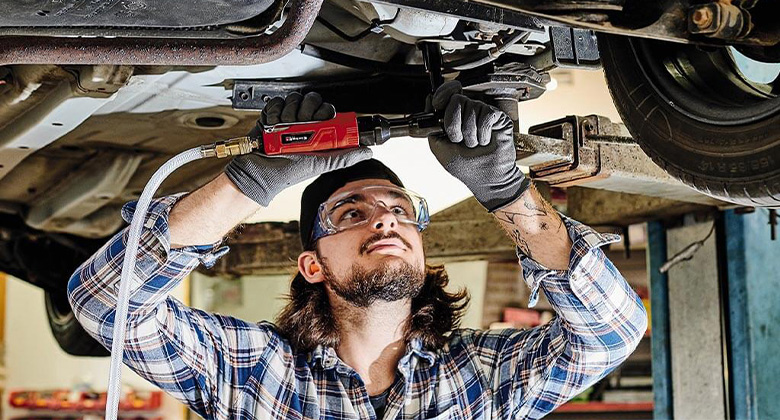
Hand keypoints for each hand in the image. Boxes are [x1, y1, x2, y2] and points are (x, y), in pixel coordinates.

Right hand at [225, 92, 371, 205]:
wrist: (259, 172)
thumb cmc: (289, 171)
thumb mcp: (321, 164)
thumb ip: (343, 157)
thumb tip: (367, 152)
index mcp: (317, 132)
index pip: (327, 110)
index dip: (324, 111)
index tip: (319, 120)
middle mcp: (304, 123)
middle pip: (311, 100)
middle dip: (306, 111)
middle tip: (301, 125)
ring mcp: (287, 117)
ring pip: (294, 99)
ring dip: (288, 113)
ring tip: (283, 129)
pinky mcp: (271, 114)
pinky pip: (277, 102)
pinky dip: (274, 112)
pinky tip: (272, 125)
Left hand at [428, 81, 528, 211]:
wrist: (485, 178)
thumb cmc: (465, 166)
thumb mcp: (438, 147)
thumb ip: (432, 125)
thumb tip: (431, 101)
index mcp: (453, 117)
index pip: (446, 93)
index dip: (441, 95)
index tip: (437, 105)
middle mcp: (468, 112)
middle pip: (456, 99)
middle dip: (453, 124)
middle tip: (458, 140)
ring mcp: (483, 113)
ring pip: (471, 107)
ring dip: (469, 133)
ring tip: (474, 145)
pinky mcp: (498, 117)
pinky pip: (486, 114)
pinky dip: (483, 132)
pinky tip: (484, 141)